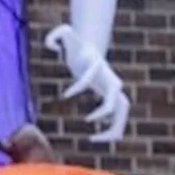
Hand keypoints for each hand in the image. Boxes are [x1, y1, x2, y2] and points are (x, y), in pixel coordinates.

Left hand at [45, 24, 129, 143]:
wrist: (90, 51)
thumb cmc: (76, 46)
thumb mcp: (65, 35)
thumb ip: (56, 36)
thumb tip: (51, 47)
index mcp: (99, 67)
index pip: (90, 78)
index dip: (78, 86)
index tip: (64, 94)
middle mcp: (111, 81)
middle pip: (119, 102)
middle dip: (105, 114)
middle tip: (87, 121)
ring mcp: (114, 91)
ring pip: (123, 113)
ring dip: (114, 128)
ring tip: (94, 140)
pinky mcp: (112, 98)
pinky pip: (117, 119)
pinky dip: (110, 130)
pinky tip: (94, 138)